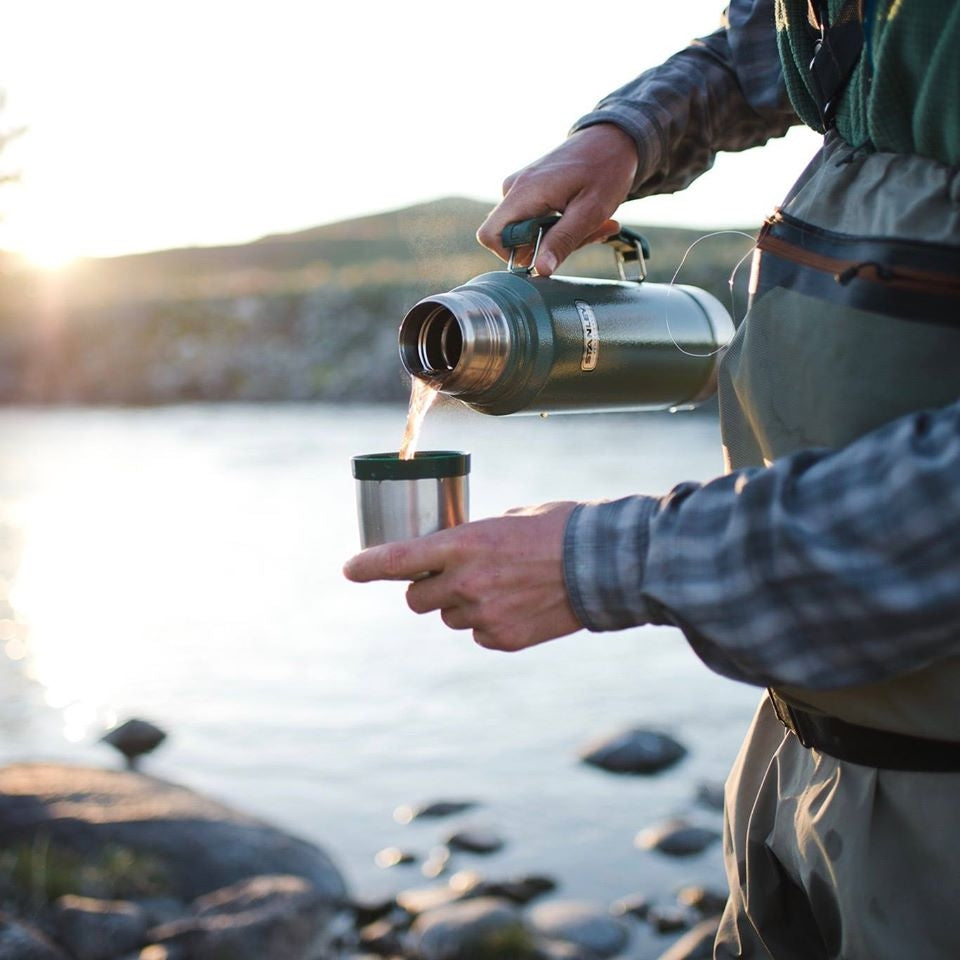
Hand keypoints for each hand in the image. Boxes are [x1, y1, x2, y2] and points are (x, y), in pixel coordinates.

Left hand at [342, 502, 582, 651]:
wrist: (605, 565)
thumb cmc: (560, 529)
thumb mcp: (509, 519)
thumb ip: (475, 537)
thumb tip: (461, 550)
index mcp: (463, 545)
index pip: (396, 560)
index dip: (366, 566)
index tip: (349, 569)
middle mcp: (466, 583)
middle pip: (416, 598)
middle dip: (427, 588)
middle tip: (450, 576)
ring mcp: (484, 615)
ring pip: (449, 618)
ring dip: (460, 605)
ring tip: (499, 588)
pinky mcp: (504, 639)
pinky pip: (478, 634)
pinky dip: (489, 623)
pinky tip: (516, 606)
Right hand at [476, 124, 638, 276]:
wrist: (613, 137)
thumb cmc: (605, 168)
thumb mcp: (590, 211)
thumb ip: (563, 241)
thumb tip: (540, 269)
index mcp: (524, 192)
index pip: (490, 235)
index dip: (512, 255)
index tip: (544, 254)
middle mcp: (514, 189)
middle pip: (511, 238)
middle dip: (546, 247)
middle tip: (587, 236)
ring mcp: (520, 188)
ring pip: (526, 232)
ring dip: (559, 237)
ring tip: (592, 224)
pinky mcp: (529, 190)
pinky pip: (534, 220)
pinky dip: (559, 225)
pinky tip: (583, 217)